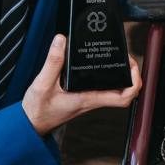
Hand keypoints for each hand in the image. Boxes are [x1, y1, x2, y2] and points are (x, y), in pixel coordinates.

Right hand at [22, 35, 141, 135]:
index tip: (130, 66)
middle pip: (124, 91)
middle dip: (131, 74)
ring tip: (117, 57)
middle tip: (125, 57)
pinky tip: (101, 64)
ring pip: (115, 89)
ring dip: (121, 74)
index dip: (133, 82)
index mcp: (88, 98)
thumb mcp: (42, 84)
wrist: (30, 124)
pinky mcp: (84, 96)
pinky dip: (107, 75)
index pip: (123, 97)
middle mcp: (93, 99)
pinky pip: (103, 86)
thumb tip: (61, 41)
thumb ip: (53, 62)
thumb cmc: (37, 111)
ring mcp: (89, 99)